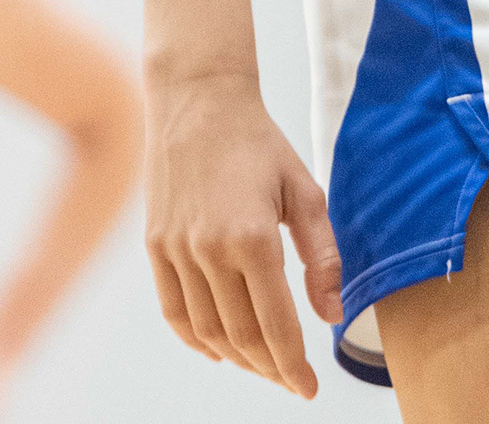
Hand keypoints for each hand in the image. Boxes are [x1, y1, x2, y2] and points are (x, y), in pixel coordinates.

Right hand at [143, 72, 341, 399]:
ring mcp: (177, 250)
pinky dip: (196, 340)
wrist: (200, 100)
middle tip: (290, 378)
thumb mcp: (305, 190)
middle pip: (240, 337)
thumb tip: (332, 314)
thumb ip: (322, 256)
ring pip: (207, 332)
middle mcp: (209, 250)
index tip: (308, 389)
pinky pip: (174, 312)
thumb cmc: (259, 142)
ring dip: (236, 359)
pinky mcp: (155, 245)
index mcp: (253, 237)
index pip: (276, 326)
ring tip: (262, 364)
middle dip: (270, 367)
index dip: (294, 366)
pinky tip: (218, 349)